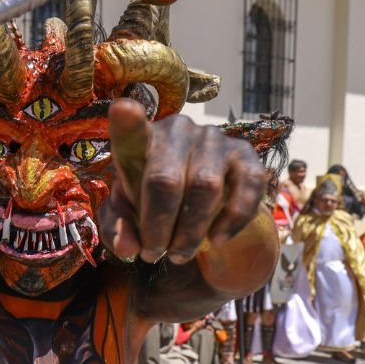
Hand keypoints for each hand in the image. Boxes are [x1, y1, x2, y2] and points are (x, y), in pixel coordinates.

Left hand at [98, 100, 266, 264]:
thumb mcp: (126, 219)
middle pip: (166, 180)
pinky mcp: (246, 154)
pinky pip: (246, 187)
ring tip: (178, 255)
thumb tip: (127, 247)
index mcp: (141, 141)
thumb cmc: (153, 206)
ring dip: (190, 232)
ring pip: (205, 187)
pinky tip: (216, 241)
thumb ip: (117, 231)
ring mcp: (214, 138)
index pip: (132, 132)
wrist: (203, 210)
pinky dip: (231, 222)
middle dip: (158, 227)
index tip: (122, 108)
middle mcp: (178, 130)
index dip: (128, 123)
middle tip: (154, 255)